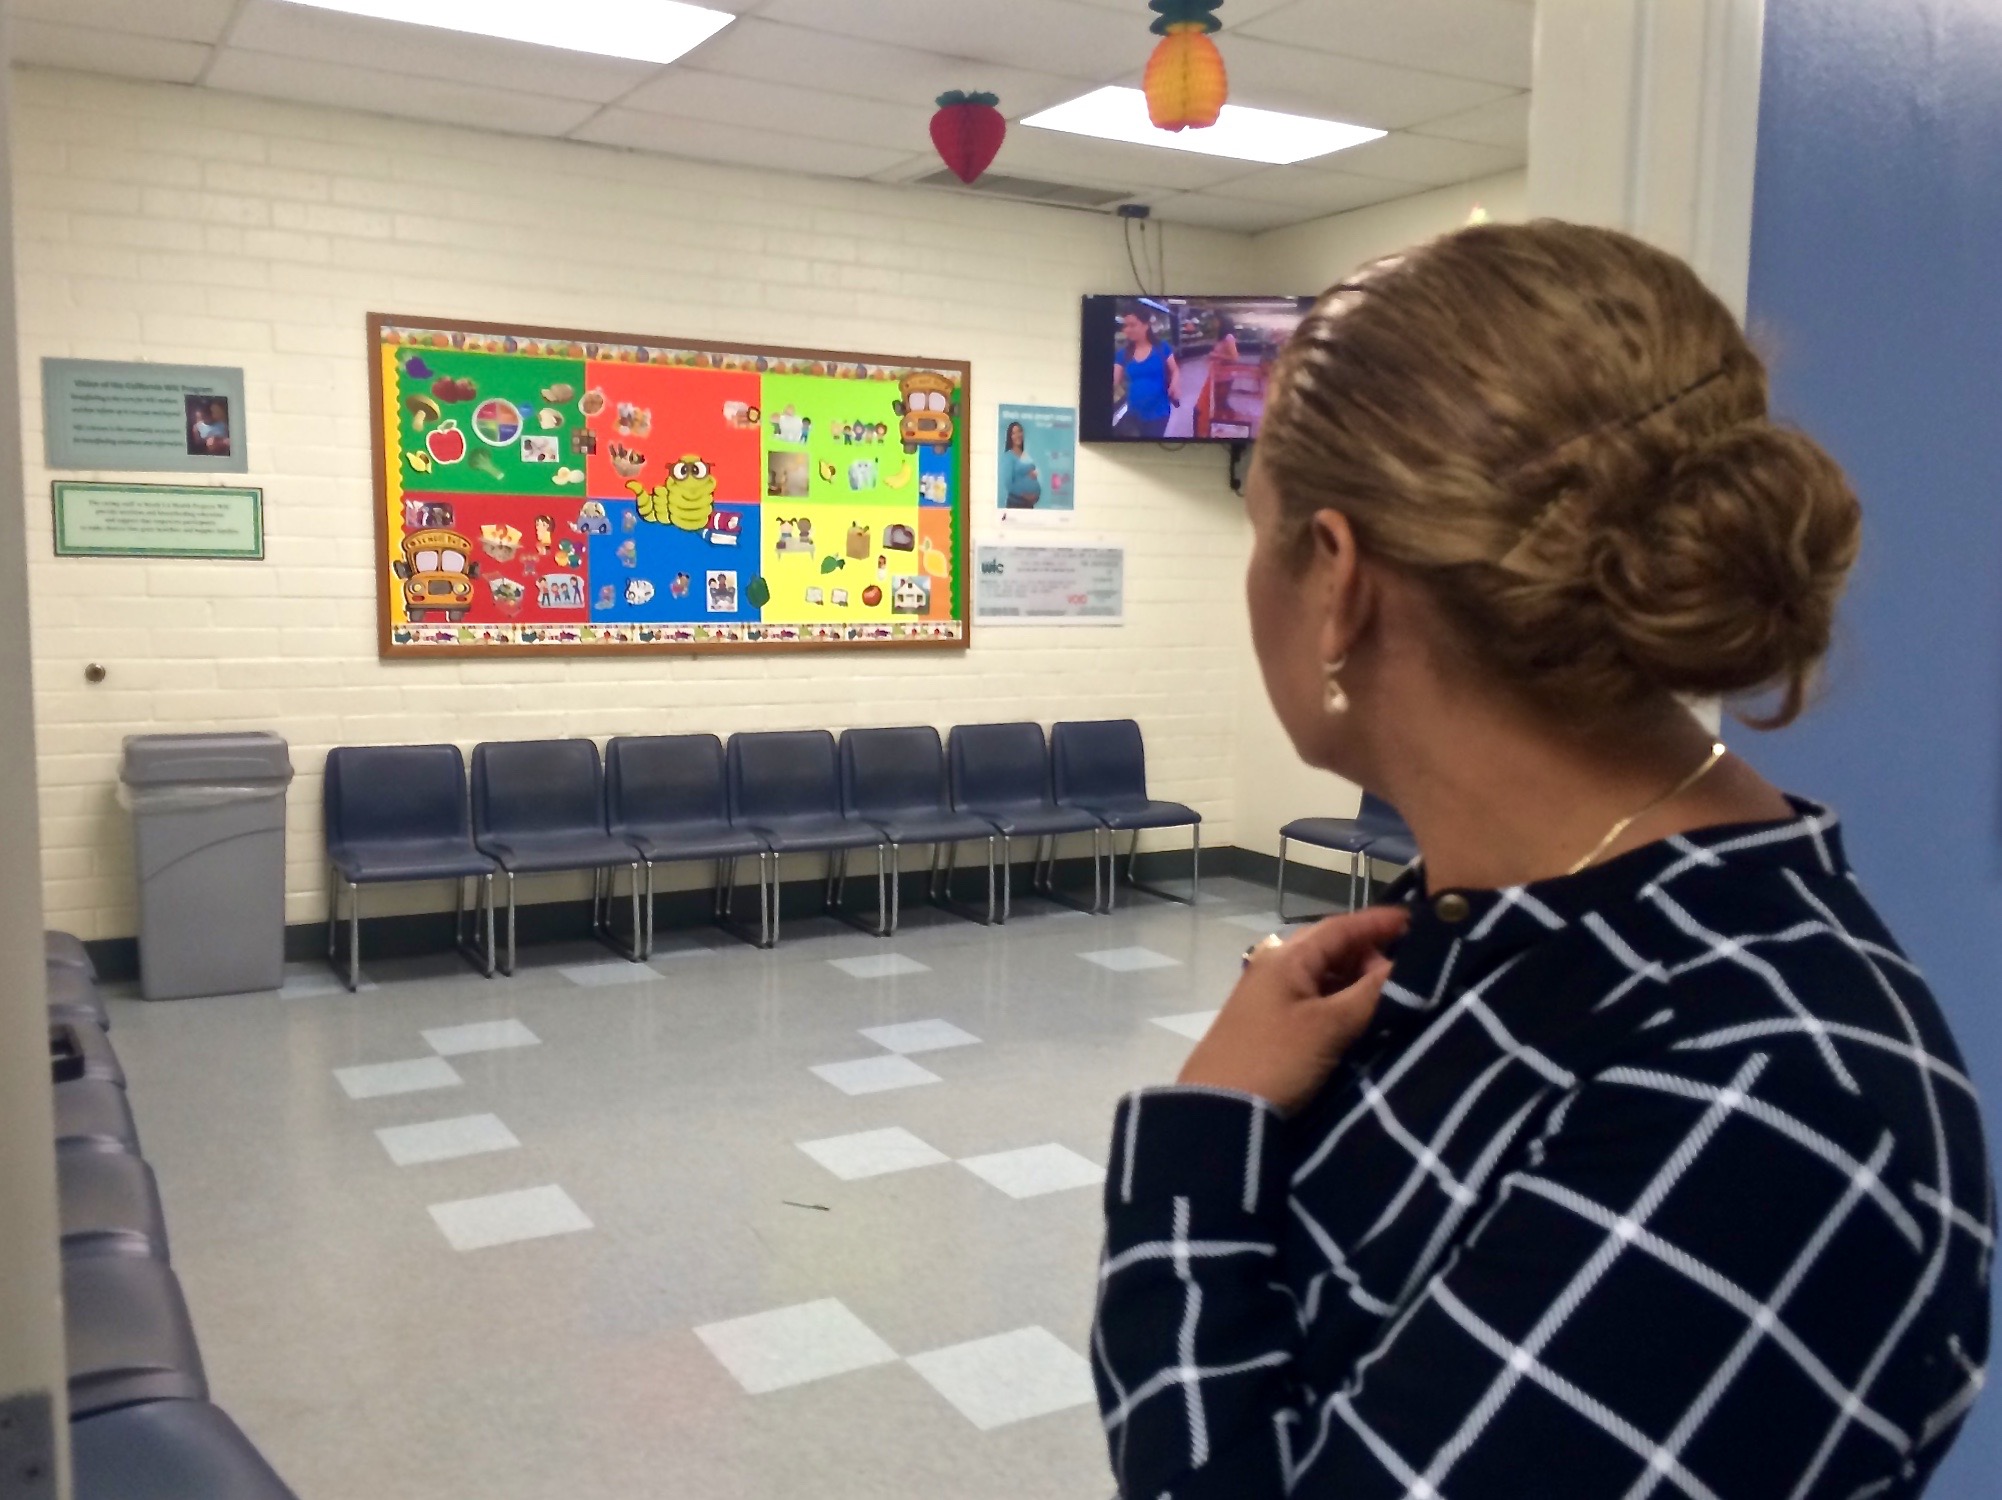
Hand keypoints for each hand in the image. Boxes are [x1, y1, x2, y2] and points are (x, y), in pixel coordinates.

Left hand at [1177, 906, 1410, 1114]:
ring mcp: (1272, 998)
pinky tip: (1364, 1020)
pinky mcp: (1273, 1026)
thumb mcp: (1328, 1026)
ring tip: (1393, 1000)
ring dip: (1358, 983)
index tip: (1419, 923)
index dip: (1379, 922)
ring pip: (1326, 977)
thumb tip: (1408, 966)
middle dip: (1371, 956)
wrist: (1219, 1111)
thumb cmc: (1275, 1060)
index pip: (1340, 927)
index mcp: (1287, 958)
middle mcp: (1277, 968)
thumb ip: (1371, 993)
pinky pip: (1316, 1002)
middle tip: (1407, 978)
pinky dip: (1342, 1004)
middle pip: (1332, 949)